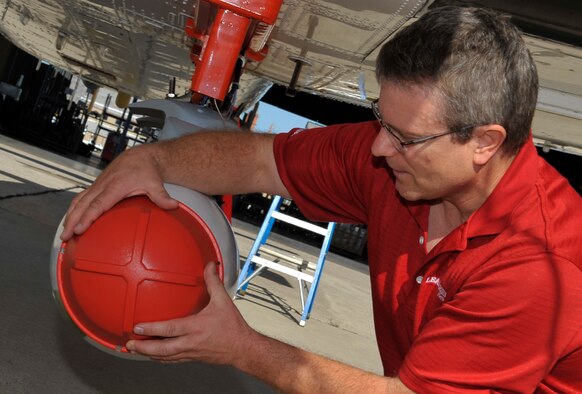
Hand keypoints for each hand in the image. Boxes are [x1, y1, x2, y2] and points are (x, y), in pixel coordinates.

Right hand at [60, 145, 177, 240]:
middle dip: (72, 221)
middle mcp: (103, 185)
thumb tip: (173, 206)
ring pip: (78, 201)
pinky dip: (73, 210)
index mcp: (115, 186)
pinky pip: (80, 198)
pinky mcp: (96, 186)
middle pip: (83, 205)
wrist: (140, 156)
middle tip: (64, 237)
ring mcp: (98, 185)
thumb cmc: (146, 171)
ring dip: (69, 217)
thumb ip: (162, 196)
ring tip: (63, 234)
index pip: (98, 204)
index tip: (79, 229)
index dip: (88, 217)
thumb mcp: (156, 183)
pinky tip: (70, 221)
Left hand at [126, 262, 254, 364]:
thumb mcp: (223, 301)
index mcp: (196, 327)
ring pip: (165, 357)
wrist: (242, 348)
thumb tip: (210, 266)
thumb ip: (213, 282)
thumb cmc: (233, 327)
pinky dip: (161, 358)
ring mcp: (190, 352)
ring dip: (148, 354)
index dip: (151, 329)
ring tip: (135, 350)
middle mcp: (191, 342)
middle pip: (162, 349)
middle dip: (143, 348)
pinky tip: (155, 355)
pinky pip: (173, 360)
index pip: (169, 329)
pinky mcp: (192, 358)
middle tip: (129, 344)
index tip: (137, 327)